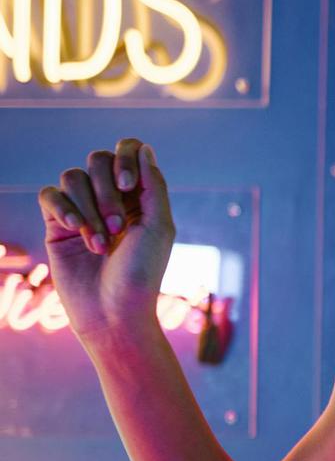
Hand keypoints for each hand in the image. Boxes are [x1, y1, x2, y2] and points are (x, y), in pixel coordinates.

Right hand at [38, 139, 175, 344]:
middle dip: (106, 192)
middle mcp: (109, 198)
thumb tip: (144, 148)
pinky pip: (49, 195)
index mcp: (138, 195)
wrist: (113, 313)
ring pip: (72, 176)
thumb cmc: (141, 274)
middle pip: (97, 160)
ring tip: (100, 244)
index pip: (127, 150)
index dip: (124, 158)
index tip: (128, 186)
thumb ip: (152, 184)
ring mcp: (82, 209)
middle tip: (118, 228)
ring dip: (88, 209)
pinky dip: (62, 207)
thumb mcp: (158, 226)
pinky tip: (74, 229)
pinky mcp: (57, 226)